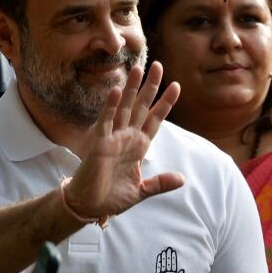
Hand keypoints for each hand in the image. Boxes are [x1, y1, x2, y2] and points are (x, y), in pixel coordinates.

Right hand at [64, 61, 183, 218]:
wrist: (89, 206)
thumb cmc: (112, 197)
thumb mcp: (141, 190)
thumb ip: (160, 183)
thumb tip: (182, 179)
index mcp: (139, 146)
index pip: (155, 120)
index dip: (165, 103)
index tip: (176, 85)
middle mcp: (127, 137)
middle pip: (141, 107)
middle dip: (150, 87)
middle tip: (159, 66)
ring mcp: (113, 138)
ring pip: (124, 108)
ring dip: (130, 89)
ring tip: (138, 69)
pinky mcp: (100, 143)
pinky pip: (106, 122)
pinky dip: (111, 107)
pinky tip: (116, 91)